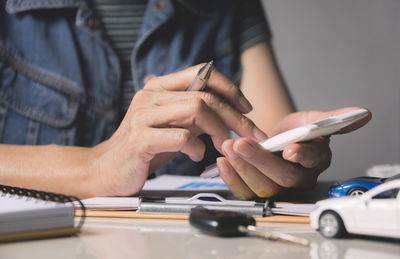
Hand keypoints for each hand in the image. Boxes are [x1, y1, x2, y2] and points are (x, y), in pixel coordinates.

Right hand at [91, 64, 266, 195]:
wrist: (108, 169)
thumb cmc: (145, 147)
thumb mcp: (173, 125)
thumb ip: (195, 113)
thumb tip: (228, 110)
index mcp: (159, 87)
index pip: (201, 72)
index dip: (229, 87)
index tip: (246, 108)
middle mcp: (150, 95)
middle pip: (205, 95)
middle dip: (234, 116)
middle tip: (250, 134)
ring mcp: (143, 116)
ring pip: (195, 109)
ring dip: (219, 130)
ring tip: (223, 146)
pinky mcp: (139, 139)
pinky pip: (180, 137)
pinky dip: (197, 148)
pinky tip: (197, 156)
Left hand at [217, 107, 371, 199]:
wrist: (278, 140)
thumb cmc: (295, 131)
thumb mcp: (312, 120)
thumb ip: (332, 118)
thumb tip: (362, 113)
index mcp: (317, 160)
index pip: (312, 162)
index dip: (302, 156)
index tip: (289, 149)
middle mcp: (300, 178)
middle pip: (283, 177)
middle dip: (260, 161)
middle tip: (241, 144)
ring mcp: (278, 188)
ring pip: (263, 187)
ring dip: (242, 168)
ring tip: (229, 148)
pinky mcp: (259, 190)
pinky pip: (246, 191)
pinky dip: (232, 178)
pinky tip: (223, 161)